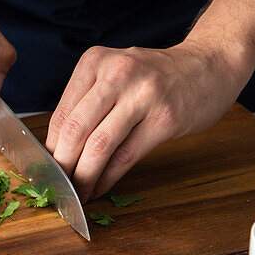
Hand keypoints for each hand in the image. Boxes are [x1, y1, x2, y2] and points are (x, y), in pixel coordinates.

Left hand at [45, 39, 253, 201]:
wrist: (208, 65)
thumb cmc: (156, 76)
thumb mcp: (116, 73)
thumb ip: (88, 101)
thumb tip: (57, 148)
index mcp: (95, 61)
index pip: (62, 114)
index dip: (49, 149)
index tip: (45, 171)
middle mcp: (117, 74)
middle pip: (75, 130)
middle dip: (62, 167)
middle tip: (57, 188)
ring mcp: (143, 95)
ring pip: (99, 145)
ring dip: (83, 177)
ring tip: (77, 193)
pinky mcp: (165, 119)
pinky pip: (126, 156)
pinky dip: (108, 178)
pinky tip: (100, 187)